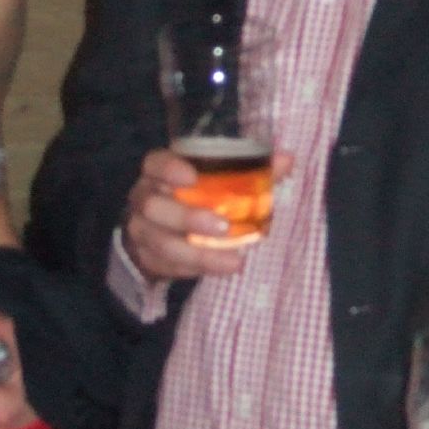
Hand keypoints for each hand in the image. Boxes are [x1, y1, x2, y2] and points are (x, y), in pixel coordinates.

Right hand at [122, 147, 291, 281]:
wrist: (160, 227)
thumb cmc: (194, 194)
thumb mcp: (215, 178)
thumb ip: (249, 168)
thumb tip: (288, 159)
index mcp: (157, 172)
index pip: (153, 163)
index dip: (168, 169)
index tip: (192, 176)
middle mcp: (144, 198)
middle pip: (153, 206)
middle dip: (187, 218)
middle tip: (223, 227)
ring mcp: (141, 230)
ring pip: (160, 243)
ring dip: (197, 253)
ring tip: (232, 259)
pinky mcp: (146, 258)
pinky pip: (165, 266)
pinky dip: (194, 269)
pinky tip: (220, 268)